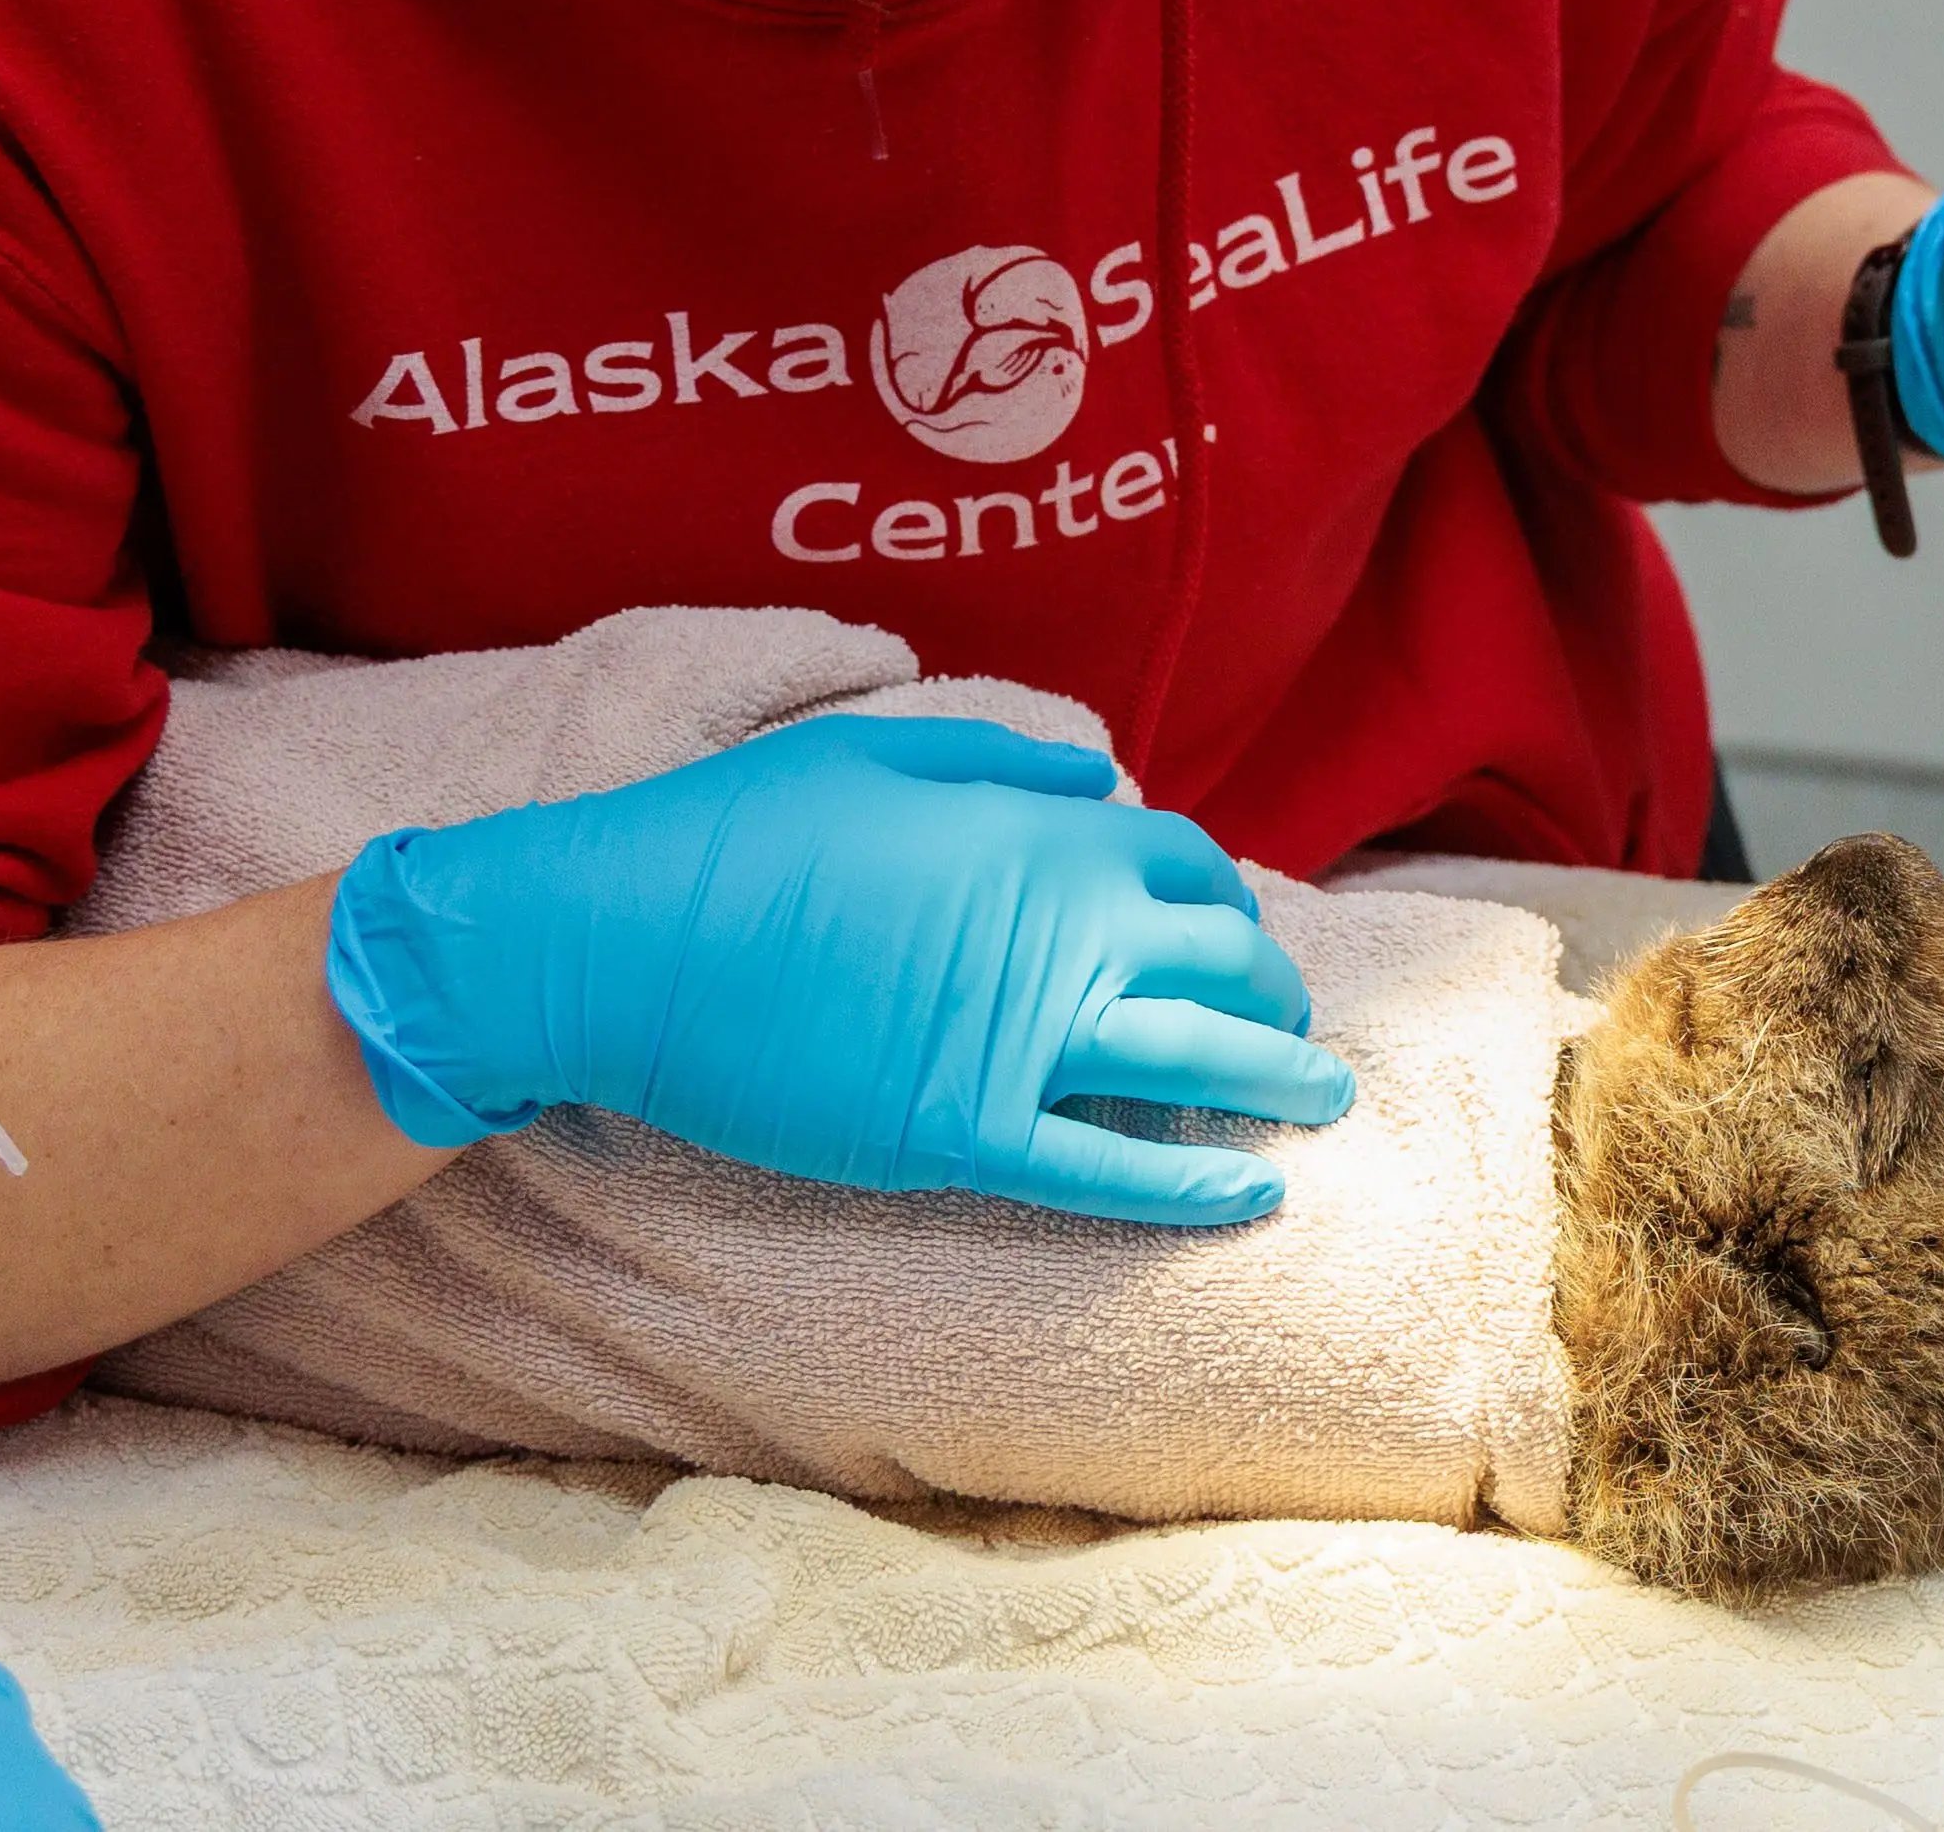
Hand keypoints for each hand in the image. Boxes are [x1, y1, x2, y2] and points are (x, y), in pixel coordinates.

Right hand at [325, 712, 1354, 1224]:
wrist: (620, 941)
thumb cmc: (732, 832)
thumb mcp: (873, 749)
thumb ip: (1003, 763)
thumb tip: (1106, 781)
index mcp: (1037, 833)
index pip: (1185, 861)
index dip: (1219, 893)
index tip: (1225, 922)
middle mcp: (1057, 931)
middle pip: (1216, 957)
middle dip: (1269, 985)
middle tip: (1287, 1014)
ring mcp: (1016, 1041)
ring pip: (1197, 1060)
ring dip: (1279, 1077)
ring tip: (1324, 1097)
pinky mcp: (963, 1134)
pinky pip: (1112, 1168)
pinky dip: (1195, 1183)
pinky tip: (1254, 1193)